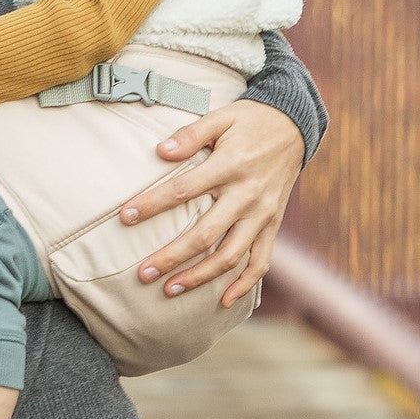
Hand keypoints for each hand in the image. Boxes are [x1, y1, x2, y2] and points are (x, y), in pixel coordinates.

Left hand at [119, 100, 303, 306]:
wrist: (295, 126)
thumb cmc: (250, 121)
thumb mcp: (221, 117)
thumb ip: (191, 134)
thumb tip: (159, 151)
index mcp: (230, 165)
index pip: (183, 190)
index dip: (152, 205)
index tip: (124, 217)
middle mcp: (247, 195)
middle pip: (205, 234)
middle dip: (172, 257)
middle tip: (142, 273)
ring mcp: (263, 214)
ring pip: (230, 255)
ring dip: (200, 276)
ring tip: (170, 290)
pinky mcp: (273, 225)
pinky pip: (261, 261)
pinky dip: (244, 284)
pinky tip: (223, 301)